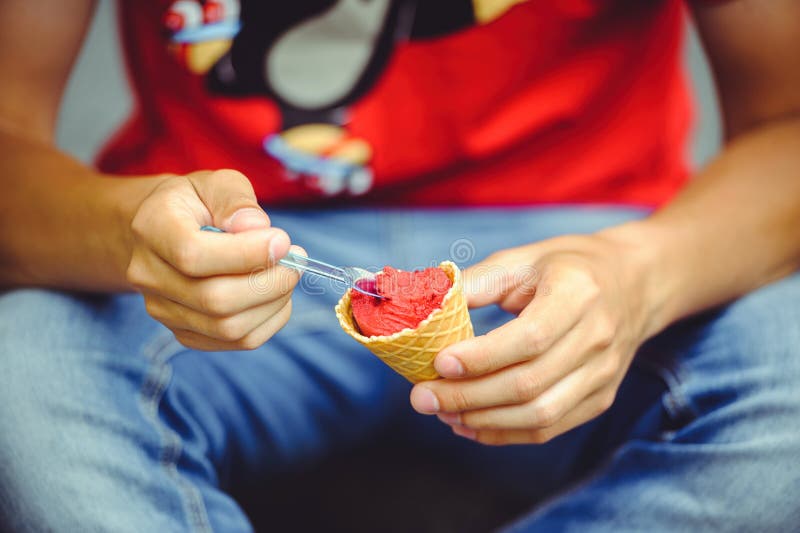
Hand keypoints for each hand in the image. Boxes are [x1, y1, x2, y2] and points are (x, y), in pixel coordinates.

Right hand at [127, 169, 299, 350]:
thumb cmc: (197, 203)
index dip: (246, 254)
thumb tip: (256, 228)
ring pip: (229, 327)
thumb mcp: (216, 183)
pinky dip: (269, 321)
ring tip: (288, 274)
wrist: (165, 232)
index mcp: (152, 229)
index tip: (284, 241)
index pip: (193, 255)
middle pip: (215, 299)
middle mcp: (148, 275)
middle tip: (296, 260)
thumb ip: (235, 200)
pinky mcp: (184, 332)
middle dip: (269, 282)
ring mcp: (163, 310)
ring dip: (273, 303)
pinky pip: (236, 342)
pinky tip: (277, 295)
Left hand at [410, 232, 655, 444]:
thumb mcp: (524, 259)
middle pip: (528, 384)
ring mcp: (603, 374)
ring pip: (538, 415)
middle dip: (467, 396)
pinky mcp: (599, 399)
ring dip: (483, 420)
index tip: (439, 364)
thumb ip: (477, 282)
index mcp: (578, 294)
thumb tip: (427, 307)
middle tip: (421, 397)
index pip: (529, 338)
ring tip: (441, 412)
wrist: (634, 283)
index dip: (481, 358)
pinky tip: (469, 424)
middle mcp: (598, 338)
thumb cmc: (569, 267)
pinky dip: (504, 433)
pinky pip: (549, 429)